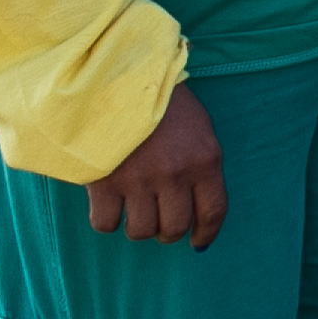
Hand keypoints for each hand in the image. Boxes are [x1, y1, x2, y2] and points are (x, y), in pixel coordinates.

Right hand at [88, 88, 224, 247]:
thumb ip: (201, 166)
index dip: (206, 234)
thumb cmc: (162, 101)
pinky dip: (107, 221)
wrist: (118, 75)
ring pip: (142, 230)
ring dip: (138, 227)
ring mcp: (138, 179)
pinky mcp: (104, 180)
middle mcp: (175, 174)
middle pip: (175, 227)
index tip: (198, 243)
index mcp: (204, 160)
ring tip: (134, 211)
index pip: (213, 212)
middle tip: (159, 222)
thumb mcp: (199, 128)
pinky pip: (106, 223)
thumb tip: (197, 211)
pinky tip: (108, 207)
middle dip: (168, 231)